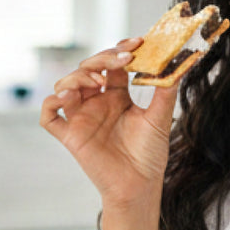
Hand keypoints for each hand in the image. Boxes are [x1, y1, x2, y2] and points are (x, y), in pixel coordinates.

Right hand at [38, 38, 179, 211]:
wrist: (140, 186)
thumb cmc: (149, 156)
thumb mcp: (161, 118)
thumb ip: (166, 90)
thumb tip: (181, 62)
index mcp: (117, 96)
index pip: (112, 63)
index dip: (120, 49)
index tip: (137, 43)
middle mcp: (96, 103)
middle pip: (88, 68)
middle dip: (101, 58)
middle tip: (121, 60)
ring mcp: (81, 118)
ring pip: (65, 85)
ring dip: (78, 76)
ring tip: (98, 81)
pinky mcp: (70, 136)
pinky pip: (49, 116)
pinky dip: (52, 102)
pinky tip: (67, 97)